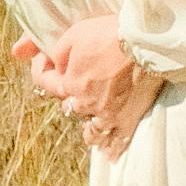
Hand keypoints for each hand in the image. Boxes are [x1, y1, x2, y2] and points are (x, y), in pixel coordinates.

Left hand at [14, 13, 161, 159]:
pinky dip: (110, 147)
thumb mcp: (74, 34)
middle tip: (80, 84)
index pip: (44, 82)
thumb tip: (39, 61)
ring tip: (92, 126)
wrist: (146, 43)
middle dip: (70, 96)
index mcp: (68, 84)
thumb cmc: (110, 35)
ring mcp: (106, 116)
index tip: (46, 58)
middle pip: (70, 106)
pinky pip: (115, 142)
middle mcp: (84, 105)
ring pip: (91, 131)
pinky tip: (108, 152)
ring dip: (89, 128)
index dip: (41, 67)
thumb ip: (55, 51)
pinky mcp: (127, 120)